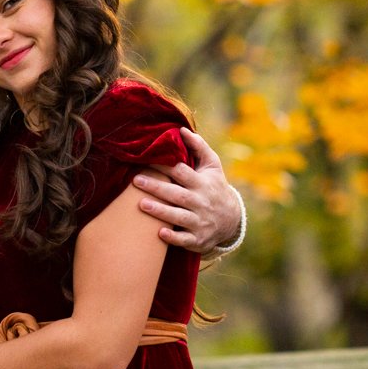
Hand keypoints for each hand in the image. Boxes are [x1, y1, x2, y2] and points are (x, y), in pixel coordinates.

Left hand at [133, 127, 243, 251]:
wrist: (231, 220)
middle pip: (177, 195)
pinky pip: (185, 239)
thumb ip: (198, 147)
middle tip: (136, 180)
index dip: (166, 166)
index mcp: (202, 183)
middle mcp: (201, 202)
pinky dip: (173, 238)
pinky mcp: (197, 239)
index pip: (183, 173)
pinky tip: (159, 233)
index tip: (148, 160)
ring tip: (142, 204)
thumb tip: (181, 129)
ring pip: (179, 217)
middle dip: (157, 188)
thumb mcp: (212, 166)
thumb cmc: (215, 187)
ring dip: (161, 211)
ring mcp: (200, 222)